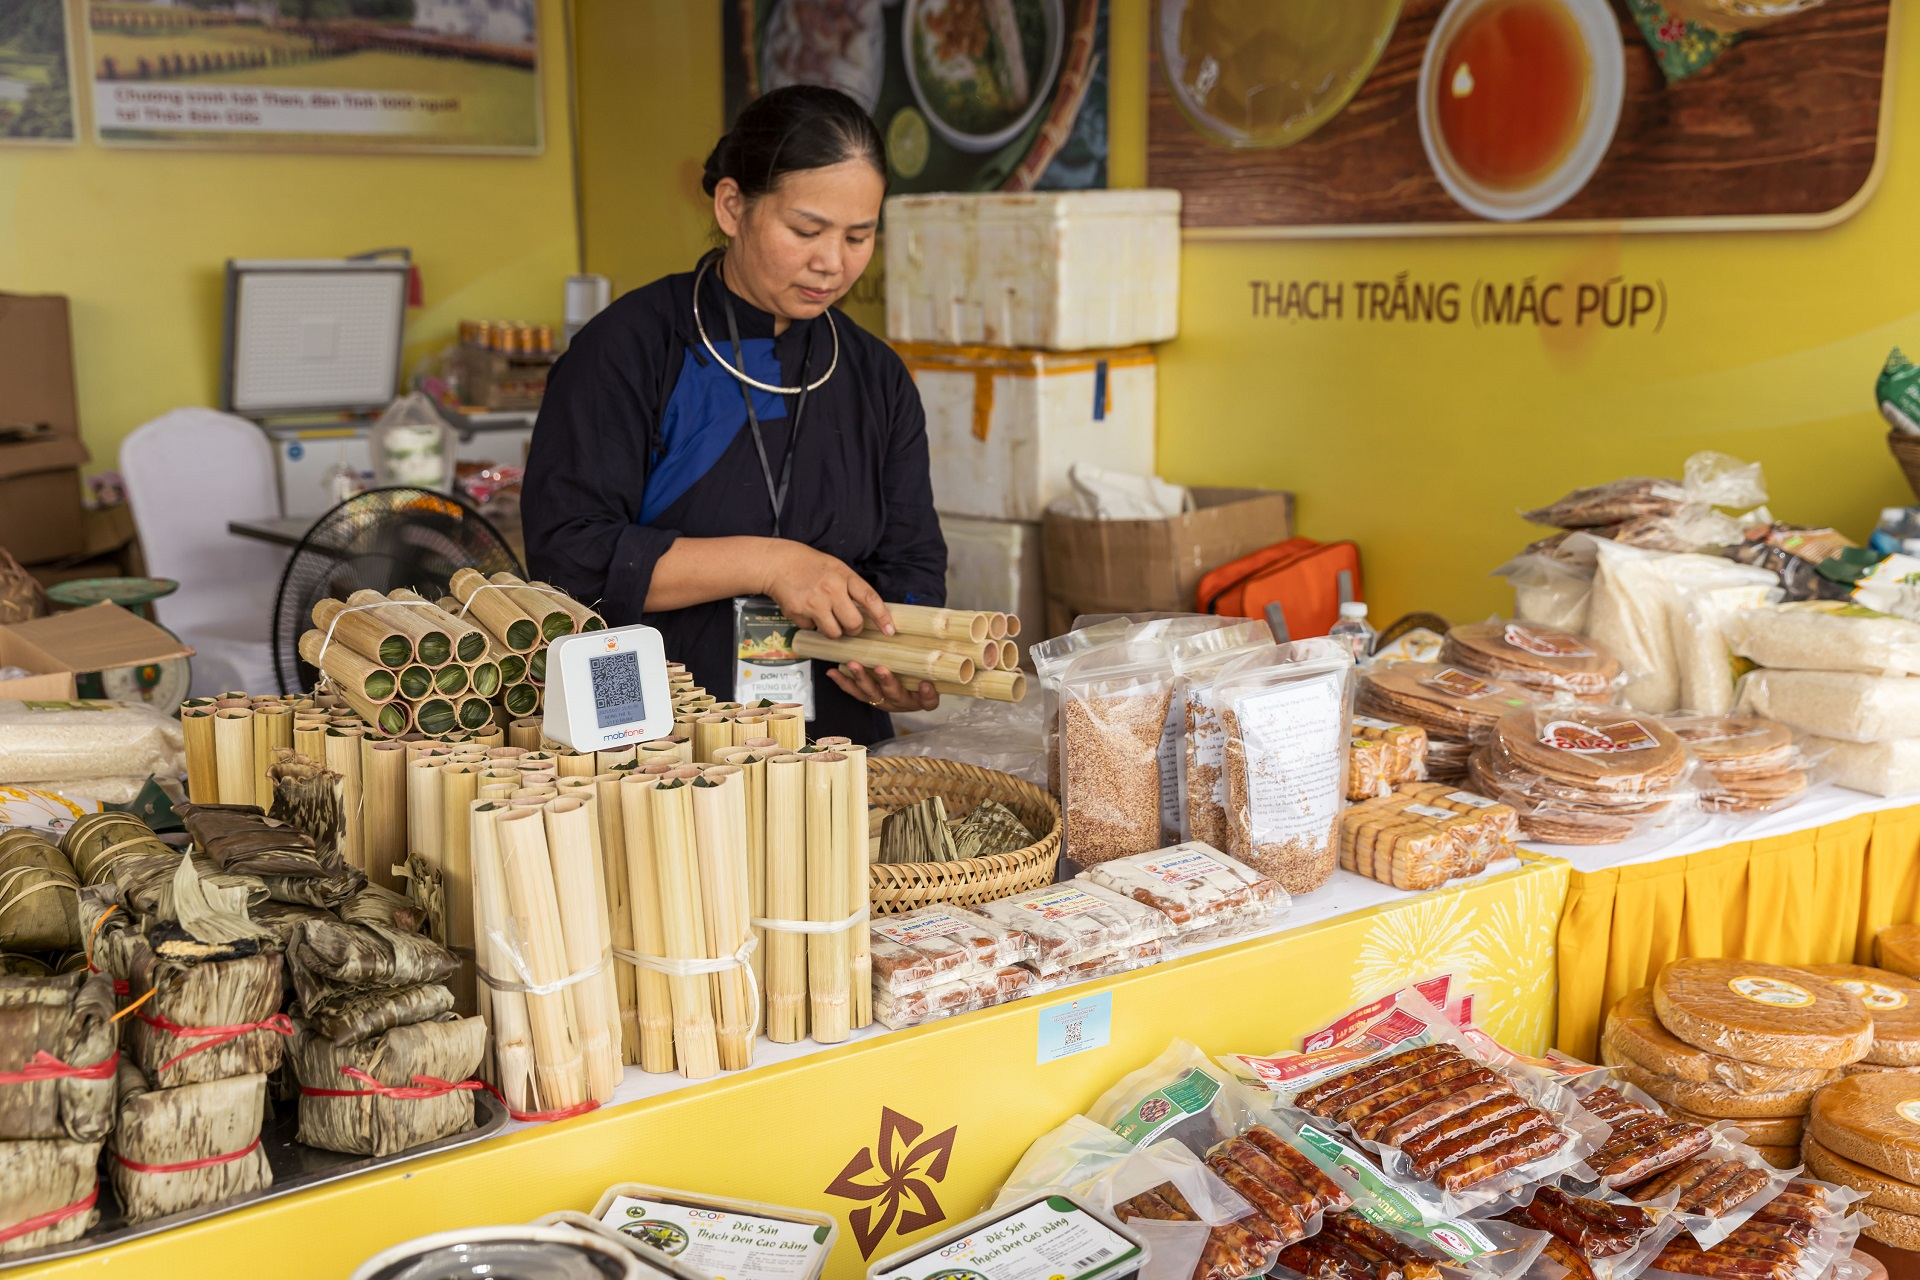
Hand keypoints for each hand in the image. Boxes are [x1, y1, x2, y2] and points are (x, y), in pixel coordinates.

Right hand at [762, 541, 893, 638]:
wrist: (778, 563)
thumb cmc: (810, 565)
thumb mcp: (837, 569)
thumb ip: (851, 588)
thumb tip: (867, 613)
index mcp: (844, 576)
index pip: (870, 599)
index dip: (882, 617)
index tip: (889, 630)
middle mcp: (831, 590)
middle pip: (853, 624)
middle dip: (853, 629)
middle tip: (849, 625)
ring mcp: (814, 604)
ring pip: (834, 633)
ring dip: (833, 630)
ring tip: (825, 615)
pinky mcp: (798, 614)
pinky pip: (812, 630)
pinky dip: (811, 624)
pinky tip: (806, 610)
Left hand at [827, 661, 939, 713]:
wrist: (904, 675)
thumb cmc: (919, 667)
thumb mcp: (928, 665)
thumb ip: (933, 657)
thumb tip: (943, 632)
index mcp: (921, 698)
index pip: (929, 702)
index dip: (927, 695)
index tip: (925, 684)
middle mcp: (902, 702)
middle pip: (896, 695)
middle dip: (887, 681)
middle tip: (881, 668)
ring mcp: (883, 701)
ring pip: (871, 693)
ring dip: (861, 678)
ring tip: (853, 664)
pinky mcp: (867, 697)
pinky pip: (854, 692)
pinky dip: (842, 682)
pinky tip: (832, 672)